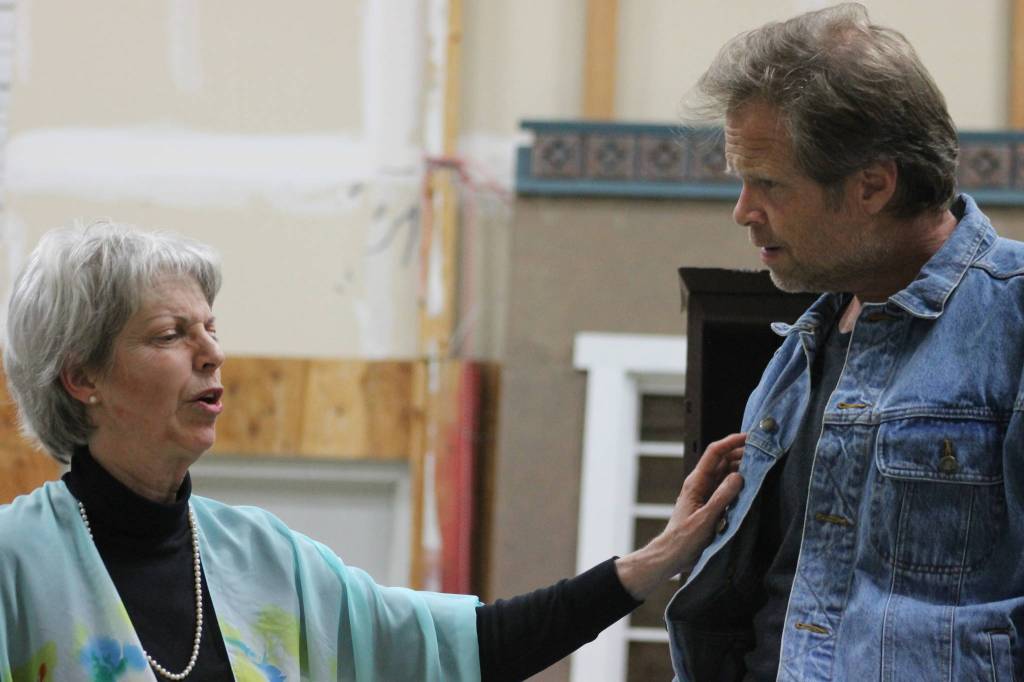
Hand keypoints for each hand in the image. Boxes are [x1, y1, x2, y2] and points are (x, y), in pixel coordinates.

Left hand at [615, 433, 745, 599]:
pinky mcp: (711, 503)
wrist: (673, 555)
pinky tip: (752, 484)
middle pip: (722, 459)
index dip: (731, 441)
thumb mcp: (706, 519)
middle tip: (762, 450)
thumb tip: (738, 476)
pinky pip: (727, 487)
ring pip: (726, 472)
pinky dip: (739, 482)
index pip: (714, 453)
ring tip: (761, 464)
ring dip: (742, 466)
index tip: (750, 437)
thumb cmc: (685, 539)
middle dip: (740, 451)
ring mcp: (706, 492)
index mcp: (696, 482)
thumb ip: (722, 497)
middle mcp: (701, 483)